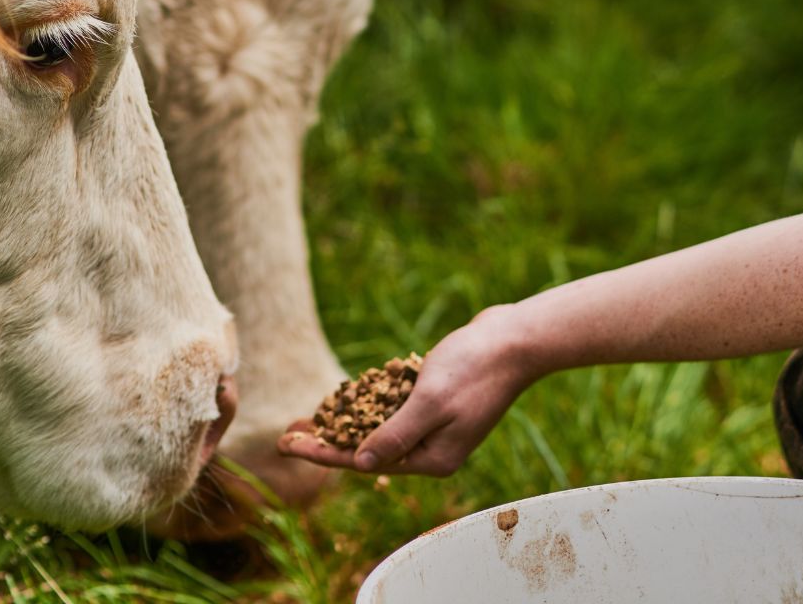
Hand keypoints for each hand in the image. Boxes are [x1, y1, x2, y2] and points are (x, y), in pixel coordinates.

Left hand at [276, 304, 539, 477]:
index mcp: (432, 458)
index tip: (286, 445)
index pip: (365, 460)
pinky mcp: (440, 403)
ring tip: (309, 416)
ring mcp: (438, 426)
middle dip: (328, 439)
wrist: (515, 338)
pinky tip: (350, 395)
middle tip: (287, 432)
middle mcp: (433, 448)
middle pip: (369, 447)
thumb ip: (395, 434)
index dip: (322, 452)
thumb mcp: (429, 401)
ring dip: (346, 420)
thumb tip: (361, 464)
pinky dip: (373, 402)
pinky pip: (397, 408)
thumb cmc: (475, 368)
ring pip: (381, 427)